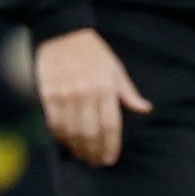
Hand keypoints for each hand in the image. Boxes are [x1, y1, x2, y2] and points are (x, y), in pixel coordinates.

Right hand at [34, 29, 152, 166]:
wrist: (62, 33)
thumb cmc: (93, 51)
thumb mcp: (115, 68)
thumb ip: (128, 92)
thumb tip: (145, 109)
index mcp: (105, 87)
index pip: (110, 125)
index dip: (111, 146)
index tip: (110, 158)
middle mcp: (85, 93)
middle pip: (91, 133)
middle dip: (94, 152)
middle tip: (97, 162)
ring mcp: (65, 94)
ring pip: (72, 131)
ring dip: (78, 148)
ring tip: (83, 156)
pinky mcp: (48, 94)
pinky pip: (54, 122)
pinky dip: (60, 136)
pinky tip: (66, 142)